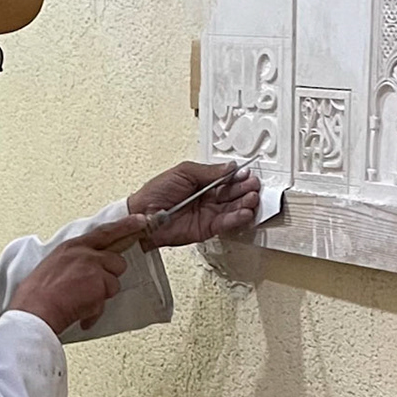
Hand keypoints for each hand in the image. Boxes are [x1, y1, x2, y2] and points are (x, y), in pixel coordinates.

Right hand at [11, 216, 141, 334]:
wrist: (35, 310)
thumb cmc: (38, 296)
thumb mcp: (53, 269)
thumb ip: (73, 265)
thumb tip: (84, 275)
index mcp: (71, 247)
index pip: (103, 232)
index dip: (124, 226)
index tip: (139, 221)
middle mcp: (84, 252)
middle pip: (115, 259)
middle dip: (109, 275)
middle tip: (97, 284)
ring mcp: (93, 265)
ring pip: (114, 280)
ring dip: (102, 293)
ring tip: (81, 299)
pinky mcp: (99, 281)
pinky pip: (108, 296)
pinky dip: (97, 307)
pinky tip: (81, 309)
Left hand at [127, 160, 260, 246]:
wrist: (143, 215)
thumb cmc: (156, 192)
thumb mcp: (183, 172)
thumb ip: (208, 171)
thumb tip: (229, 167)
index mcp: (202, 182)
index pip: (226, 179)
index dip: (237, 177)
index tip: (247, 173)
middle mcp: (207, 198)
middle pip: (232, 193)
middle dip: (245, 189)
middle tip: (254, 185)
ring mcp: (208, 214)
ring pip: (232, 208)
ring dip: (245, 203)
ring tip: (252, 198)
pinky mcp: (207, 229)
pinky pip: (225, 223)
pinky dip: (237, 218)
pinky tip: (245, 212)